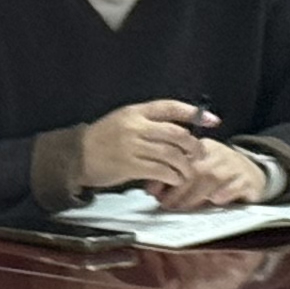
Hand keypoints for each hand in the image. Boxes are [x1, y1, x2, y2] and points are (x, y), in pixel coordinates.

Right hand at [75, 99, 216, 195]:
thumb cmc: (102, 139)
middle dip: (193, 146)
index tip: (213, 121)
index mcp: (135, 112)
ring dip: (184, 165)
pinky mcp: (129, 166)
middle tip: (199, 154)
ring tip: (187, 172)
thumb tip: (179, 130)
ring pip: (171, 154)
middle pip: (176, 134)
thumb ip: (147, 123)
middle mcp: (135, 126)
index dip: (195, 114)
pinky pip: (160, 171)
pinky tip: (175, 180)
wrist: (76, 156)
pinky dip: (172, 177)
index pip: (171, 108)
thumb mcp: (122, 121)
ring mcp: (132, 146)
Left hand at [153, 138, 269, 212]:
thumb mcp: (196, 170)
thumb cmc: (218, 174)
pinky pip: (233, 187)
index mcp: (201, 148)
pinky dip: (223, 194)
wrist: (253, 173)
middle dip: (177, 190)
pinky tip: (213, 201)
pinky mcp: (247, 180)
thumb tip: (150, 190)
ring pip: (212, 179)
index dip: (164, 176)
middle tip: (166, 205)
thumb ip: (174, 177)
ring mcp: (234, 166)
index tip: (153, 192)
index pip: (180, 158)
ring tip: (182, 208)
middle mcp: (218, 154)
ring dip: (194, 196)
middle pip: (194, 171)